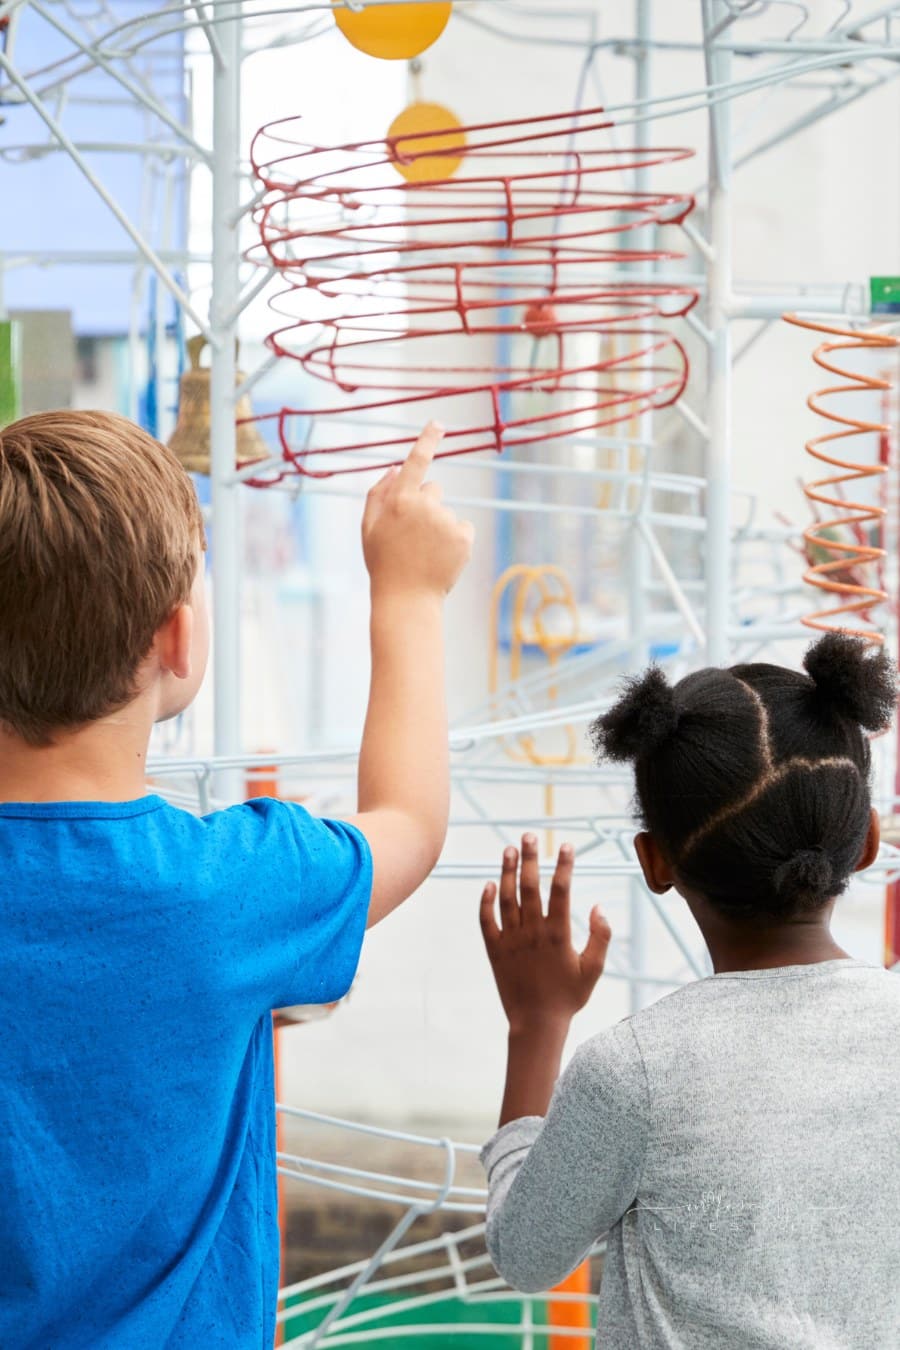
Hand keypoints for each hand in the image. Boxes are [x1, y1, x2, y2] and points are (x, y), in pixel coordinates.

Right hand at [362, 423, 473, 599]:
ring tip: (425, 552)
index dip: (427, 440)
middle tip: (413, 535)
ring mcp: (446, 520)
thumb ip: (378, 494)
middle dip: (426, 505)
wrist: (407, 600)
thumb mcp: (369, 528)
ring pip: (447, 512)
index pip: (416, 462)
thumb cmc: (384, 563)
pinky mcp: (464, 536)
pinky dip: (455, 539)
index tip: (439, 423)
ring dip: (439, 527)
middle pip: (433, 490)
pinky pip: (463, 527)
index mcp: (399, 500)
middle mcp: (425, 505)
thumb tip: (395, 467)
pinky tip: (441, 557)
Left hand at [480, 834, 610, 1035]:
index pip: (561, 890)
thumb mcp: (594, 970)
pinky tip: (489, 883)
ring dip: (508, 871)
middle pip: (530, 886)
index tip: (565, 845)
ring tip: (509, 849)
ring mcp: (511, 940)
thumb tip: (598, 906)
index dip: (563, 866)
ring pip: (507, 898)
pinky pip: (486, 920)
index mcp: (558, 934)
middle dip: (531, 858)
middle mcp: (532, 932)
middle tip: (529, 835)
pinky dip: (486, 901)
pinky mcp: (494, 950)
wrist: (536, 1024)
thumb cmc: (568, 997)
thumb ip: (601, 937)